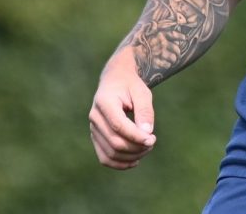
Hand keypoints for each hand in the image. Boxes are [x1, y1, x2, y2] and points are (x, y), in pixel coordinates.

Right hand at [89, 49, 156, 169]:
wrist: (115, 80)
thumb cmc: (131, 85)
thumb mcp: (142, 92)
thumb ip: (145, 111)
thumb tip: (147, 133)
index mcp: (104, 101)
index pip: (118, 126)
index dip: (136, 136)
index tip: (152, 139)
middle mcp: (95, 116)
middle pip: (114, 141)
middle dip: (136, 147)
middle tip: (152, 142)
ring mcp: (93, 128)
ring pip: (109, 153)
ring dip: (130, 157)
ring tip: (146, 149)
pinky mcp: (96, 137)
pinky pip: (104, 157)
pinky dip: (119, 164)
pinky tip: (135, 160)